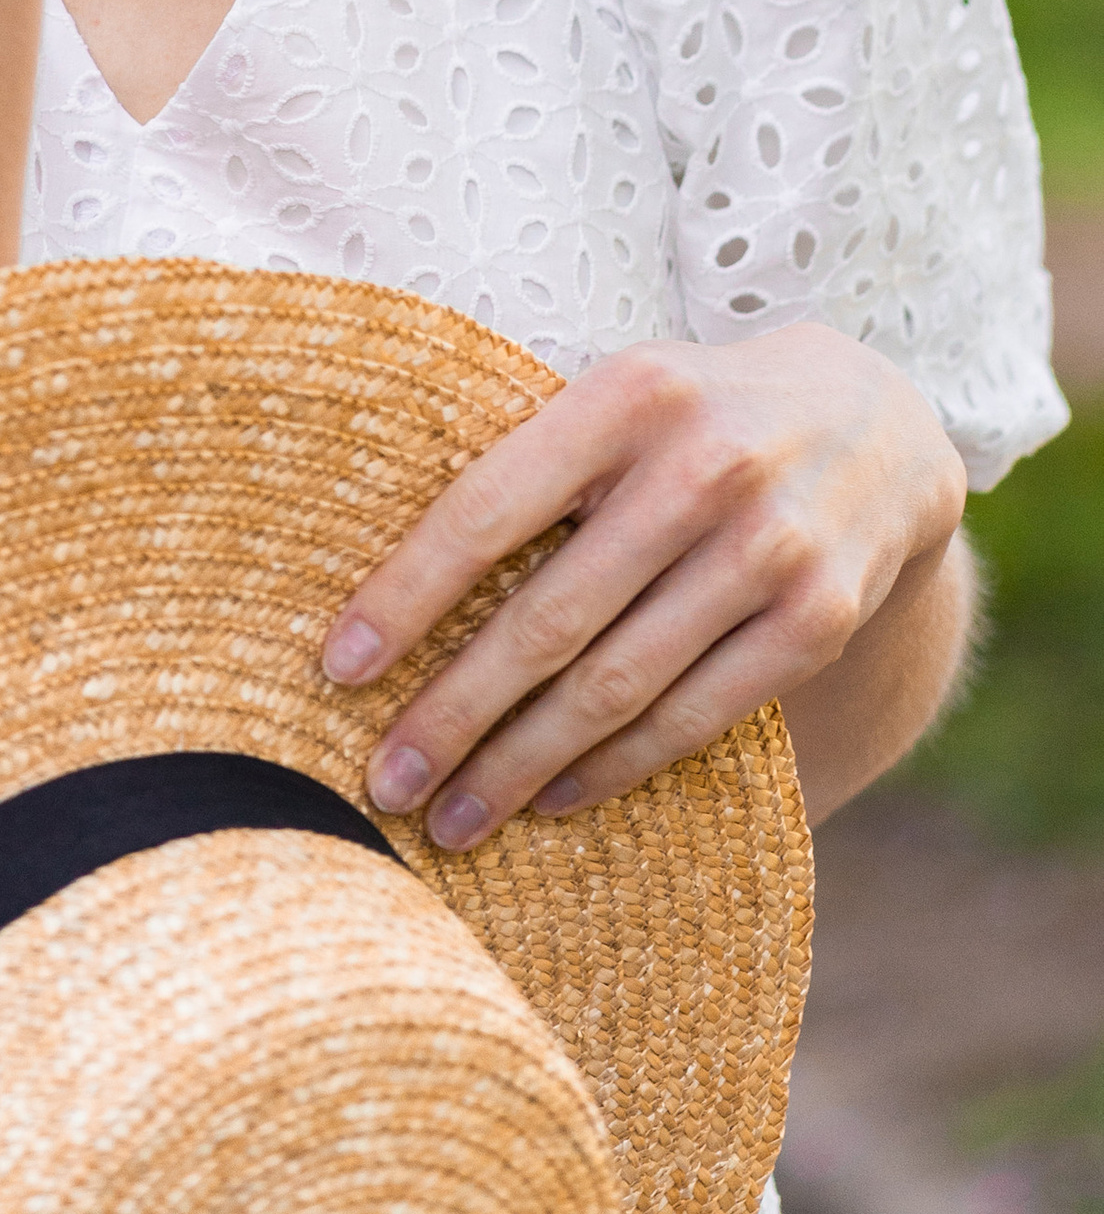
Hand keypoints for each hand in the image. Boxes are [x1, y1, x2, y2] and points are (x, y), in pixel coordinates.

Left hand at [320, 322, 967, 842]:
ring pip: (617, 685)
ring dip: (522, 764)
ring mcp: (769, 548)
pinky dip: (615, 766)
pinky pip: (696, 716)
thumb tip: (395, 585)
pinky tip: (554, 798)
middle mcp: (701, 467)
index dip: (408, 595)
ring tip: (452, 818)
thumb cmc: (694, 416)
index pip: (487, 508)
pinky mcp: (819, 619)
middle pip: (548, 620)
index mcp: (625, 395)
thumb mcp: (618, 397)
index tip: (339, 669)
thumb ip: (534, 464)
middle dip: (454, 713)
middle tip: (384, 782)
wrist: (875, 425)